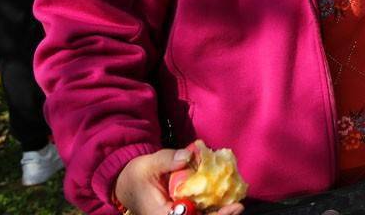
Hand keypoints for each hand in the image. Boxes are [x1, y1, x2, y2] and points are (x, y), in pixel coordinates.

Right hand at [115, 149, 243, 214]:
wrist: (127, 182)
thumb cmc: (137, 173)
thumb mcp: (150, 163)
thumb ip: (168, 160)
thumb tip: (188, 155)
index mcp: (159, 213)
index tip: (225, 210)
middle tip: (237, 208)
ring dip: (217, 213)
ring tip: (237, 206)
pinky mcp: (180, 211)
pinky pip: (197, 212)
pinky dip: (211, 208)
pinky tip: (227, 201)